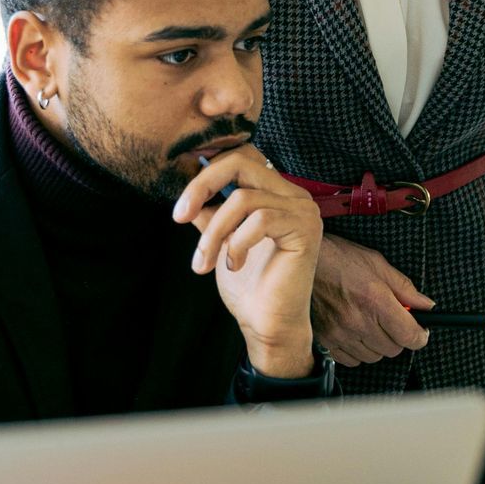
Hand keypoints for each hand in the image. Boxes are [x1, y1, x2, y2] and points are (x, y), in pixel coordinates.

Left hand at [173, 145, 321, 376]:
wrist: (266, 324)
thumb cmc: (247, 285)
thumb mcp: (220, 240)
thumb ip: (210, 213)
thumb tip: (189, 192)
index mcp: (277, 193)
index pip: (241, 159)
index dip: (207, 174)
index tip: (181, 208)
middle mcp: (294, 196)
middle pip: (242, 163)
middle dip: (202, 187)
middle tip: (179, 217)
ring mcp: (303, 211)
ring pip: (244, 199)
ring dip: (214, 232)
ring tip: (204, 261)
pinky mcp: (305, 229)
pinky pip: (261, 219)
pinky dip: (237, 242)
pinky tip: (234, 264)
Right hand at [310, 234, 431, 366]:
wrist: (299, 263)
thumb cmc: (337, 258)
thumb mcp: (377, 263)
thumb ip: (405, 287)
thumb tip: (426, 304)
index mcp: (375, 300)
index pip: (409, 335)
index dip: (420, 336)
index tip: (420, 332)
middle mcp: (358, 321)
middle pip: (393, 349)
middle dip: (398, 337)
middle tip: (392, 321)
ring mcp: (340, 334)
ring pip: (373, 357)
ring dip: (378, 344)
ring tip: (371, 323)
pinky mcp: (325, 342)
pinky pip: (351, 360)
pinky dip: (358, 350)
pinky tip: (355, 331)